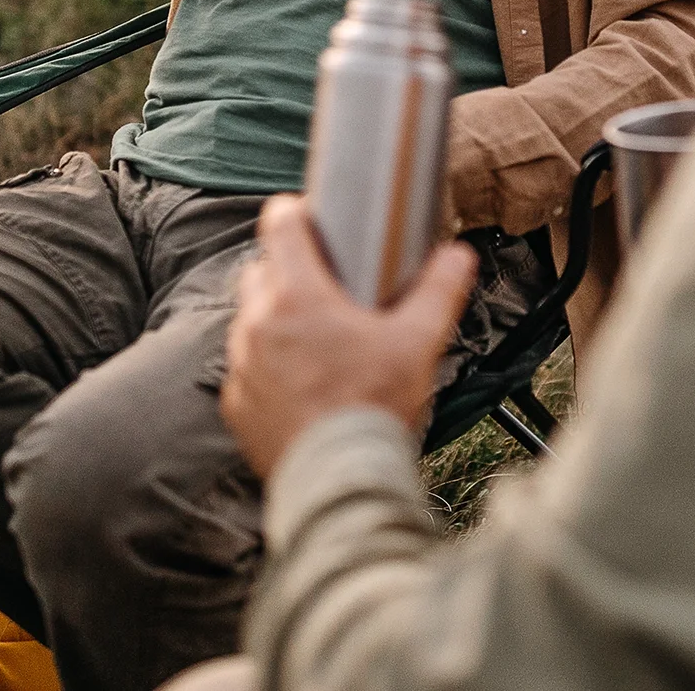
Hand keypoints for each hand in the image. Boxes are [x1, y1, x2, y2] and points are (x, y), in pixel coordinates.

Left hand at [222, 195, 478, 479]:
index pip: (279, 224)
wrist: (341, 480)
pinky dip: (268, 367)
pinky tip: (302, 384)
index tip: (317, 222)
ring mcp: (242, 365)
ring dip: (276, 321)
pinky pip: (246, 369)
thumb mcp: (418, 343)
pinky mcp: (236, 403)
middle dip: (289, 270)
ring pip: (250, 320)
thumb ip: (439, 291)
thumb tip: (458, 255)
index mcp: (297, 297)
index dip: (297, 213)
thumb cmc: (376, 408)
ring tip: (318, 341)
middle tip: (328, 289)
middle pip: (261, 270)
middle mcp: (257, 324)